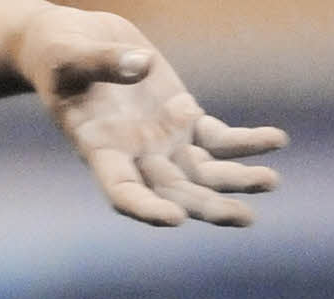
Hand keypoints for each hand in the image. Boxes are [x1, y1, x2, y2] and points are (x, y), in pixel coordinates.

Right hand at [14, 7, 287, 226]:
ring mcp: (160, 138)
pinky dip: (246, 143)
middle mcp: (133, 153)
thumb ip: (103, 63)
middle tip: (242, 218)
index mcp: (98, 149)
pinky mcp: (181, 117)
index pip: (122, 191)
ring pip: (202, 171)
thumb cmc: (56, 55)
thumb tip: (143, 66)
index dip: (146, 208)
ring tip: (269, 181)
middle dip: (206, 205)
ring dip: (235, 180)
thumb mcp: (68, 57)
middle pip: (173, 190)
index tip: (174, 218)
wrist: (70, 44)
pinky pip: (219, 139)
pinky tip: (276, 141)